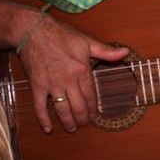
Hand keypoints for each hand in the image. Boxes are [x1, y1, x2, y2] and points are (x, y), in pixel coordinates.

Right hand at [18, 14, 128, 132]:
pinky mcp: (37, 85)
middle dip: (83, 119)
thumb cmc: (60, 34)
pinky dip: (43, 119)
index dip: (93, 108)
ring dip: (68, 122)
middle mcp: (68, 80)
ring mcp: (52, 84)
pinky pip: (40, 106)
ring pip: (62, 110)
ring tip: (71, 128)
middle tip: (84, 124)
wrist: (33, 31)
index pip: (91, 95)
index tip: (95, 114)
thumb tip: (126, 52)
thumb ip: (106, 51)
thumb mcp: (86, 41)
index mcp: (82, 70)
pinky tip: (48, 128)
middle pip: (78, 106)